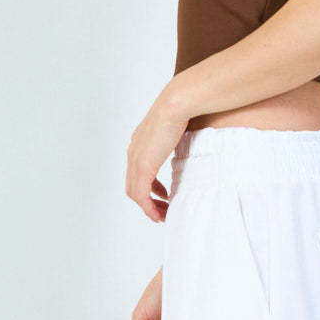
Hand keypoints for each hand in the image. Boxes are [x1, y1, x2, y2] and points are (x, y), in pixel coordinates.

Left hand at [126, 90, 187, 221]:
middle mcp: (134, 152)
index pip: (137, 172)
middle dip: (147, 201)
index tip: (163, 195)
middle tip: (163, 210)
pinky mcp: (144, 167)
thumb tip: (185, 141)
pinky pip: (141, 195)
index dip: (149, 187)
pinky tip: (158, 213)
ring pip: (135, 193)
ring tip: (162, 215)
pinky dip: (148, 207)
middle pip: (133, 185)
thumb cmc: (181, 109)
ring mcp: (137, 160)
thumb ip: (174, 139)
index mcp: (139, 143)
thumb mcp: (175, 127)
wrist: (177, 104)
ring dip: (148, 207)